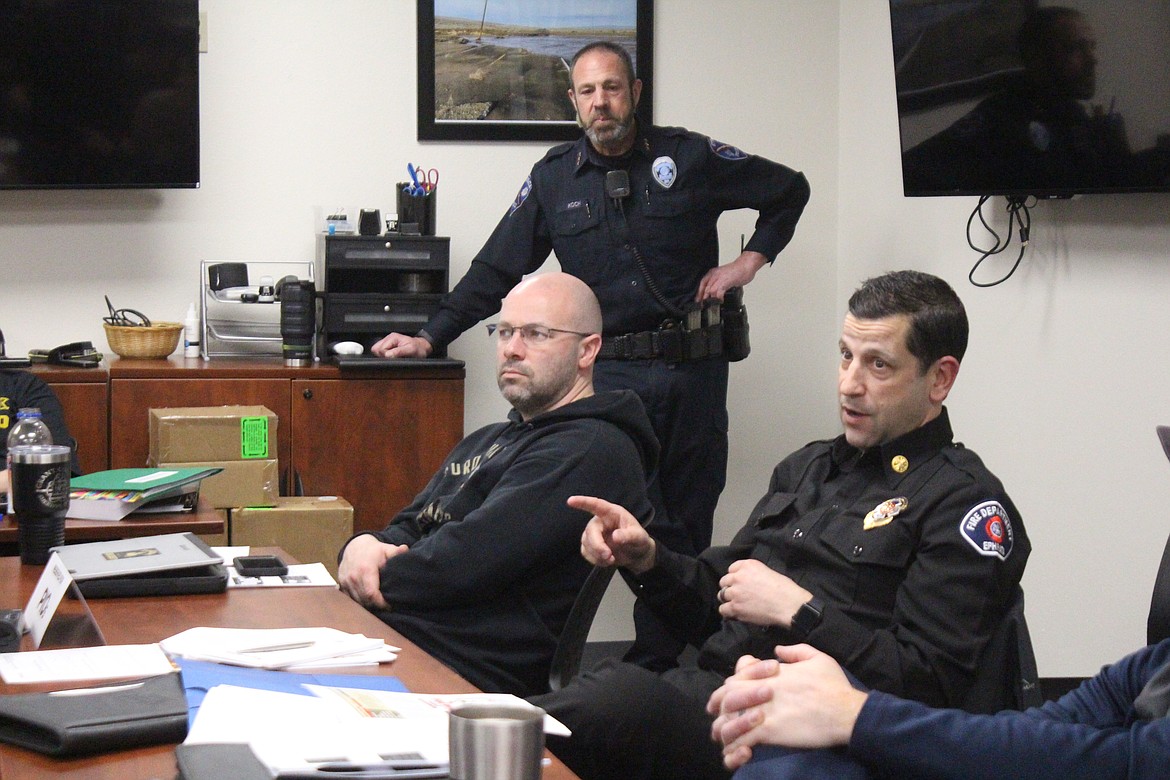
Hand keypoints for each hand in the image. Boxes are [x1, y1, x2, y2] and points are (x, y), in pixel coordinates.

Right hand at [337, 534, 407, 608]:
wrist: (354, 546)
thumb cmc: (374, 550)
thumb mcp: (386, 549)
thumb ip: (397, 552)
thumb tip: (405, 549)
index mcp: (365, 569)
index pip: (372, 594)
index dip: (381, 603)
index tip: (390, 605)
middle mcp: (353, 577)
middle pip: (365, 600)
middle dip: (376, 606)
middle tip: (386, 605)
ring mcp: (345, 581)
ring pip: (357, 602)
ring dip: (367, 605)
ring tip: (378, 603)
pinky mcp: (341, 585)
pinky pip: (350, 599)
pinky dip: (359, 602)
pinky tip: (368, 599)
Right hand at [370, 332, 432, 357]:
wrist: (421, 348)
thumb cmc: (418, 348)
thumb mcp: (410, 350)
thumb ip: (399, 352)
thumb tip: (388, 355)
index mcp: (393, 337)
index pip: (380, 348)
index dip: (385, 355)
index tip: (393, 357)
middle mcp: (388, 338)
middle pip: (375, 349)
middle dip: (383, 356)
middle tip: (393, 357)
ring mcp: (387, 342)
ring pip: (376, 351)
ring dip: (383, 356)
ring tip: (393, 357)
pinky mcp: (387, 346)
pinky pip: (380, 352)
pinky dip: (384, 356)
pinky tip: (392, 357)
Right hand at [570, 495, 655, 574]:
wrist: (636, 555)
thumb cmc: (638, 540)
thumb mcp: (640, 537)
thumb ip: (629, 536)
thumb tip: (615, 537)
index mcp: (612, 513)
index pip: (596, 505)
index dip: (583, 502)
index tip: (571, 501)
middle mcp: (600, 521)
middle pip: (590, 531)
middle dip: (597, 545)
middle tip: (609, 556)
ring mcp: (594, 534)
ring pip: (586, 543)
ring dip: (597, 554)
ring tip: (611, 559)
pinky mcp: (590, 546)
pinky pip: (586, 552)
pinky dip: (595, 560)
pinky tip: (606, 561)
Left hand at [695, 251, 767, 300]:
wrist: (746, 265)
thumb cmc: (738, 270)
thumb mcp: (724, 276)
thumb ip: (719, 283)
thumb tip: (717, 293)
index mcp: (713, 273)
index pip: (702, 284)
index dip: (699, 293)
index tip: (698, 301)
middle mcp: (714, 275)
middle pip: (705, 288)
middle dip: (703, 298)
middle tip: (703, 306)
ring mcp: (719, 278)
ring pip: (710, 291)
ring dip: (710, 300)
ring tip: (712, 306)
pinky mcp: (725, 282)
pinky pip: (718, 292)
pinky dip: (718, 298)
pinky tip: (720, 301)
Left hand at [708, 644, 867, 768]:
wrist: (847, 712)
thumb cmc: (835, 686)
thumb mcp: (817, 658)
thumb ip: (795, 651)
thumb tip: (777, 650)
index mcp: (772, 674)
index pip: (738, 675)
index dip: (730, 685)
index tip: (730, 694)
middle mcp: (764, 690)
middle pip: (727, 694)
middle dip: (719, 705)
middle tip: (719, 716)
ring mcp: (765, 710)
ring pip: (730, 717)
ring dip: (725, 728)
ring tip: (726, 737)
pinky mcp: (771, 731)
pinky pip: (743, 738)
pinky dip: (737, 746)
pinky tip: (741, 751)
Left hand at [717, 559, 810, 626]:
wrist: (788, 604)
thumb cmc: (784, 589)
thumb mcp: (767, 571)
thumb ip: (752, 574)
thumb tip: (747, 582)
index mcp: (748, 565)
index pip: (731, 568)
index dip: (735, 577)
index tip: (740, 583)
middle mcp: (738, 577)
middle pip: (724, 581)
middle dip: (730, 587)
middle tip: (738, 594)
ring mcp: (735, 592)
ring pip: (721, 595)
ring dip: (728, 599)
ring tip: (737, 604)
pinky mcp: (735, 607)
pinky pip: (723, 609)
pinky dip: (728, 612)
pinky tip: (735, 613)